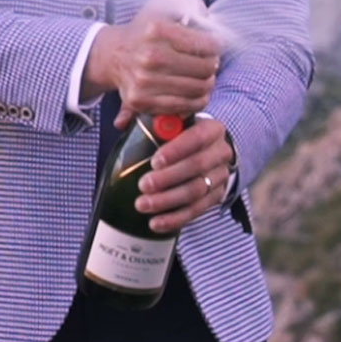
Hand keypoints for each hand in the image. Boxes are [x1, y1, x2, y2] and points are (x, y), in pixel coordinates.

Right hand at [83, 0, 221, 127]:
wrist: (113, 55)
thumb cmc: (144, 31)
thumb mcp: (160, 6)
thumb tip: (206, 13)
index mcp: (156, 30)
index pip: (206, 43)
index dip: (217, 45)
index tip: (215, 45)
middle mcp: (149, 56)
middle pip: (205, 68)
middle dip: (212, 64)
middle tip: (209, 62)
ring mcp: (144, 81)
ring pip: (198, 89)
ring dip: (207, 83)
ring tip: (202, 76)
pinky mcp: (141, 101)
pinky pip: (184, 106)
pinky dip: (196, 100)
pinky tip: (195, 91)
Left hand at [132, 116, 234, 233]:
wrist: (209, 148)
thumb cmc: (182, 132)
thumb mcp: (170, 120)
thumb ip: (148, 118)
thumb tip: (121, 122)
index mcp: (211, 129)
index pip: (197, 138)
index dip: (176, 151)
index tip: (154, 162)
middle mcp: (220, 152)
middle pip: (196, 167)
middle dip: (168, 179)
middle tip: (143, 185)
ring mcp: (220, 176)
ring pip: (196, 191)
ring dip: (168, 201)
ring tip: (143, 204)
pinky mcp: (216, 197)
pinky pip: (197, 211)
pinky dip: (175, 219)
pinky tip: (156, 223)